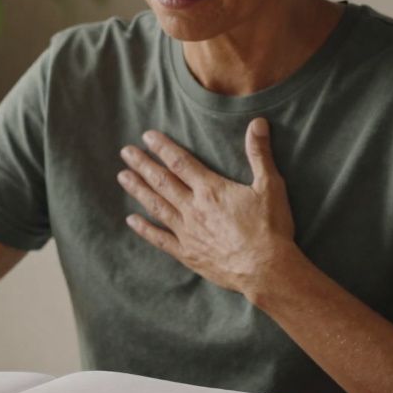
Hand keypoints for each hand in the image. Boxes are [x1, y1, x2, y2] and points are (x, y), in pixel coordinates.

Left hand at [116, 118, 299, 299]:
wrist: (266, 270)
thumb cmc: (270, 228)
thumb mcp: (270, 186)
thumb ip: (259, 153)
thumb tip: (257, 123)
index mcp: (211, 190)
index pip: (180, 162)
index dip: (162, 148)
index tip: (146, 137)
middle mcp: (193, 208)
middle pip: (162, 181)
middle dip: (143, 165)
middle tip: (125, 152)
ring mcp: (187, 232)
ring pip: (157, 206)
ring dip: (138, 190)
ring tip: (122, 177)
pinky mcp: (188, 254)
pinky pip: (160, 239)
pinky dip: (144, 229)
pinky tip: (131, 220)